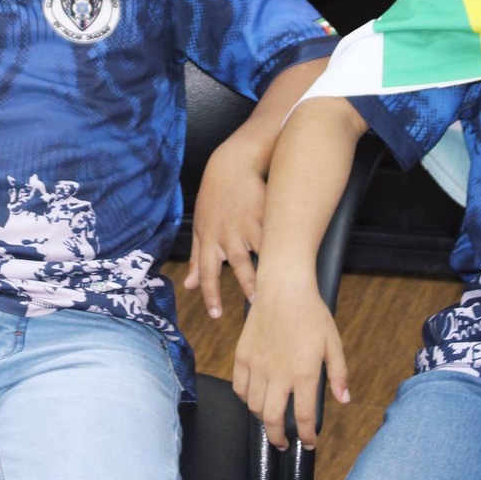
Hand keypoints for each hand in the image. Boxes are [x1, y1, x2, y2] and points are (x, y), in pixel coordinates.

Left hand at [184, 142, 266, 317]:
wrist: (231, 165)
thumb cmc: (214, 200)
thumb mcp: (200, 228)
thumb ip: (196, 259)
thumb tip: (189, 286)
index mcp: (209, 238)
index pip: (207, 271)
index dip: (210, 294)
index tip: (216, 315)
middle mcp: (227, 232)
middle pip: (237, 261)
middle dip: (247, 282)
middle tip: (256, 303)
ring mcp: (247, 222)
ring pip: (258, 248)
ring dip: (268, 266)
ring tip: (278, 285)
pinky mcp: (264, 212)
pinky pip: (273, 232)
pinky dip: (280, 246)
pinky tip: (291, 259)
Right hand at [232, 275, 349, 450]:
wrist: (283, 287)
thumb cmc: (312, 313)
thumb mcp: (333, 344)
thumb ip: (339, 374)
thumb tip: (344, 400)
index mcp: (304, 374)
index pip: (302, 417)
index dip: (306, 437)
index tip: (309, 443)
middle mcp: (278, 374)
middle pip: (271, 419)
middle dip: (277, 437)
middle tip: (283, 443)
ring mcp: (257, 365)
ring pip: (253, 406)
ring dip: (262, 418)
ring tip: (270, 419)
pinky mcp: (242, 355)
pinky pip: (239, 387)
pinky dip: (245, 398)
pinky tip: (254, 398)